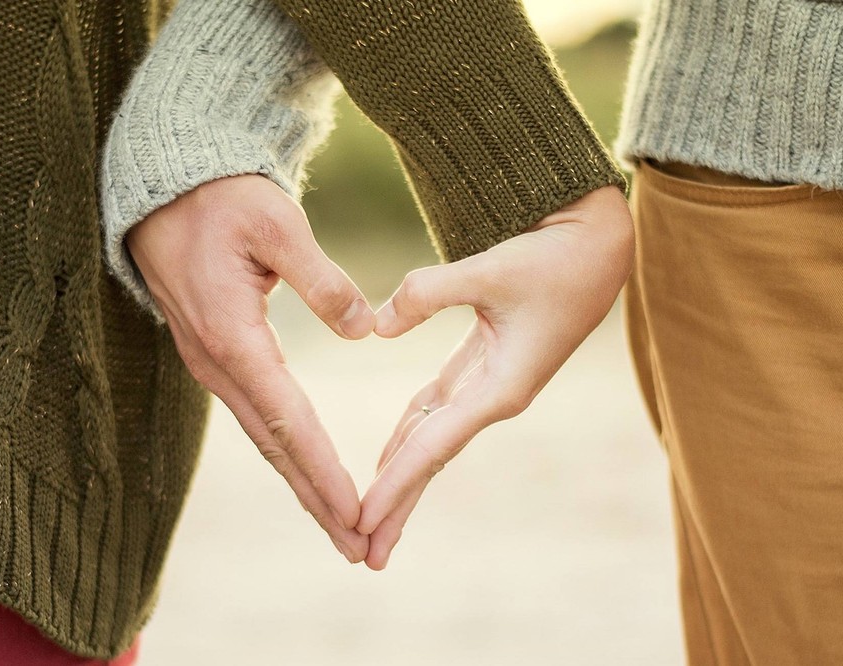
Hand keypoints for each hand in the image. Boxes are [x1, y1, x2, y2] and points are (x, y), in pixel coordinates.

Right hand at [126, 175, 375, 562]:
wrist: (164, 190)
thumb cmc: (221, 200)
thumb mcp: (276, 224)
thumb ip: (321, 279)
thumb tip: (363, 329)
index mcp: (233, 336)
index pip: (288, 419)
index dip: (324, 470)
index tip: (357, 512)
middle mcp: (217, 362)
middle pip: (274, 446)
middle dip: (316, 500)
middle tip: (358, 547)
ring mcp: (211, 363)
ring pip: (264, 437)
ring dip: (302, 483)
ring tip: (341, 525)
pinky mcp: (215, 355)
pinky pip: (256, 415)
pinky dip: (285, 451)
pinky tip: (306, 470)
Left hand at [359, 186, 634, 569]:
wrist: (597, 246)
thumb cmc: (553, 259)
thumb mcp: (491, 269)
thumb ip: (428, 294)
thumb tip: (375, 327)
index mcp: (501, 388)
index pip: (433, 447)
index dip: (395, 484)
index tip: (361, 521)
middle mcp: (494, 397)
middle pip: (431, 460)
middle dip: (397, 506)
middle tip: (362, 553)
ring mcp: (489, 385)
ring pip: (432, 440)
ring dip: (401, 477)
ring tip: (370, 518)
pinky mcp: (483, 366)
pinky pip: (437, 410)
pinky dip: (410, 434)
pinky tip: (388, 455)